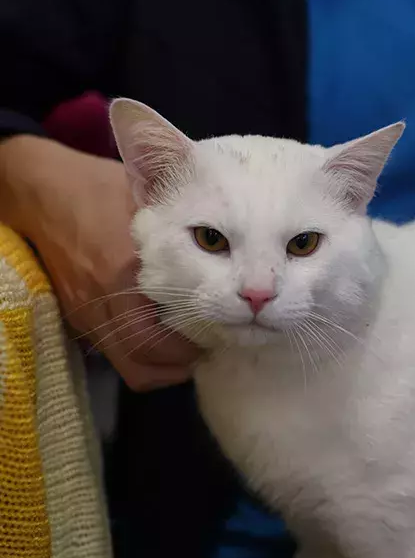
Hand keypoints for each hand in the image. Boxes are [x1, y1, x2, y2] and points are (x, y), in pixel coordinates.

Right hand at [0, 135, 200, 390]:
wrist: (43, 193)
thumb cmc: (101, 191)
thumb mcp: (147, 204)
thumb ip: (183, 227)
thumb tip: (227, 245)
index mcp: (122, 274)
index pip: (153, 339)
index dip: (186, 350)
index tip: (215, 337)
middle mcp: (102, 302)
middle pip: (140, 364)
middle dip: (177, 366)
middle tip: (205, 348)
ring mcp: (85, 313)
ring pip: (125, 363)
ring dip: (159, 363)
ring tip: (187, 346)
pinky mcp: (77, 314)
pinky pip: (112, 348)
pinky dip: (139, 349)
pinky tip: (160, 330)